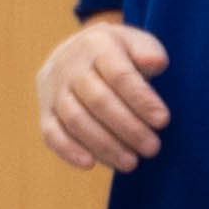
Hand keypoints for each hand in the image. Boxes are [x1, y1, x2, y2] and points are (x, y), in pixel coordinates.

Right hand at [35, 15, 172, 169]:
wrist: (75, 54)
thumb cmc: (118, 54)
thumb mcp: (136, 43)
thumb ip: (149, 52)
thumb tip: (155, 63)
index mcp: (98, 45)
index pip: (120, 75)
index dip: (142, 100)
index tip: (163, 121)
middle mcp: (71, 66)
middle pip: (99, 100)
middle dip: (128, 128)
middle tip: (152, 148)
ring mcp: (54, 90)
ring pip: (76, 120)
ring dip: (104, 145)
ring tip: (131, 163)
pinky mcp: (46, 112)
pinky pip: (51, 133)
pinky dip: (68, 150)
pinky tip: (90, 164)